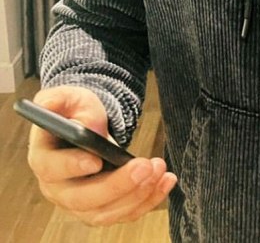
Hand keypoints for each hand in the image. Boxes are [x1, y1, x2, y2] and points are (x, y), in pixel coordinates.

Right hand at [27, 85, 176, 225]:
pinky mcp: (102, 208)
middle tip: (144, 166)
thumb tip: (69, 115)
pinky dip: (147, 200)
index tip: (96, 159)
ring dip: (136, 195)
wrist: (87, 124)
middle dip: (117, 186)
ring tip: (159, 169)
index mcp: (44, 159)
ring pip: (106, 213)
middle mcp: (58, 188)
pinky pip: (124, 213)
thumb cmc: (73, 111)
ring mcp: (79, 203)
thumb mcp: (68, 97)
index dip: (72, 167)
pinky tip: (166, 181)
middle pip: (83, 199)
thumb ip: (60, 100)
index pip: (52, 170)